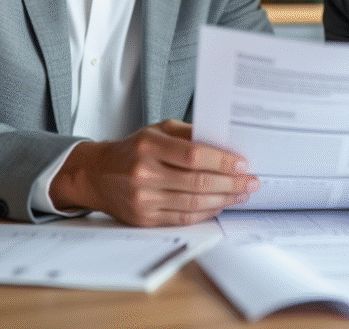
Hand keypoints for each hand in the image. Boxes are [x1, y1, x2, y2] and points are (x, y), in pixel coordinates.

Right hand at [50, 119, 259, 225]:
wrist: (97, 175)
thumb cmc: (133, 149)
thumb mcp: (158, 130)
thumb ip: (189, 134)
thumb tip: (225, 143)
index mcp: (149, 146)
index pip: (194, 155)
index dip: (222, 161)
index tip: (243, 164)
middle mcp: (144, 173)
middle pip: (197, 182)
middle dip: (231, 183)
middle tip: (251, 182)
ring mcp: (143, 199)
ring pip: (193, 203)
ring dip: (223, 199)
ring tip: (241, 194)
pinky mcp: (144, 219)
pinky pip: (183, 218)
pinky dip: (206, 212)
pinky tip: (220, 205)